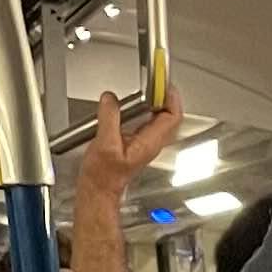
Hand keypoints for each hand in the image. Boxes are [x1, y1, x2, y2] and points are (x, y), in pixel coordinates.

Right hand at [79, 86, 185, 206]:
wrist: (98, 189)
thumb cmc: (103, 175)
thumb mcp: (105, 144)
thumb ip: (109, 119)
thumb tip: (110, 99)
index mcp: (150, 142)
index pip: (173, 117)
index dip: (171, 98)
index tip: (164, 84)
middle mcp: (152, 143)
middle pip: (170, 116)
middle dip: (166, 97)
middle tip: (159, 82)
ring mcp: (146, 143)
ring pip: (161, 119)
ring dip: (158, 102)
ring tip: (152, 88)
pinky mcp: (137, 143)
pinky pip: (149, 123)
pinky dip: (147, 110)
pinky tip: (137, 103)